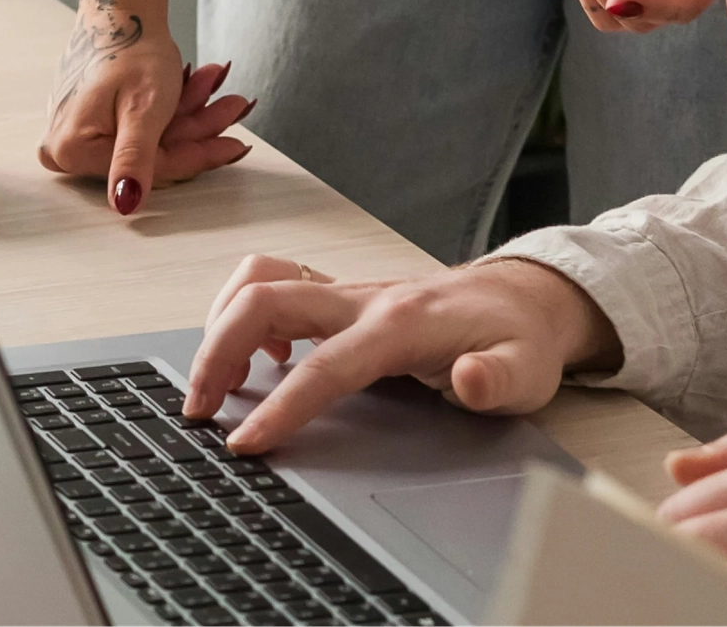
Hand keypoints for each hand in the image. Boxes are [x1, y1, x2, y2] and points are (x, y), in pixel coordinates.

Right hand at [38, 7, 252, 213]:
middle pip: (152, 154)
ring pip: (154, 139)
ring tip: (216, 85)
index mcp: (71, 150)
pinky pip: (144, 127)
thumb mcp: (142, 110)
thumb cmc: (128, 49)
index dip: (195, 155)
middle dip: (197, 128)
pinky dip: (175, 110)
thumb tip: (126, 202)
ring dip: (191, 114)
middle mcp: (67, 147)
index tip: (232, 145)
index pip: (148, 170)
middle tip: (233, 106)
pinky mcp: (94, 121)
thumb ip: (135, 160)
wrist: (120, 10)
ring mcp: (80, 134)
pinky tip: (199, 86)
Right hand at [183, 256, 622, 453]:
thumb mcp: (526, 371)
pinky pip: (273, 284)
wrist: (528, 296)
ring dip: (220, 325)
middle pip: (264, 301)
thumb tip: (468, 379)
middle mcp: (363, 298)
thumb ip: (496, 380)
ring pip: (259, 283)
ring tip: (214, 383)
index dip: (281, 406)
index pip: (325, 366)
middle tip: (199, 410)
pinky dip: (244, 312)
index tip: (245, 443)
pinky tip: (261, 357)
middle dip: (217, 352)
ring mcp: (347, 292)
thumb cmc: (519, 338)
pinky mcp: (340, 295)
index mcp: (402, 323)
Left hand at [659, 431, 726, 621]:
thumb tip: (675, 464)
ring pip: (700, 581)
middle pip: (686, 546)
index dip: (673, 542)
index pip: (681, 510)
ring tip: (723, 593)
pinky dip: (721, 607)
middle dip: (682, 567)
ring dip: (698, 591)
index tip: (684, 558)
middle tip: (705, 579)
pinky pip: (725, 607)